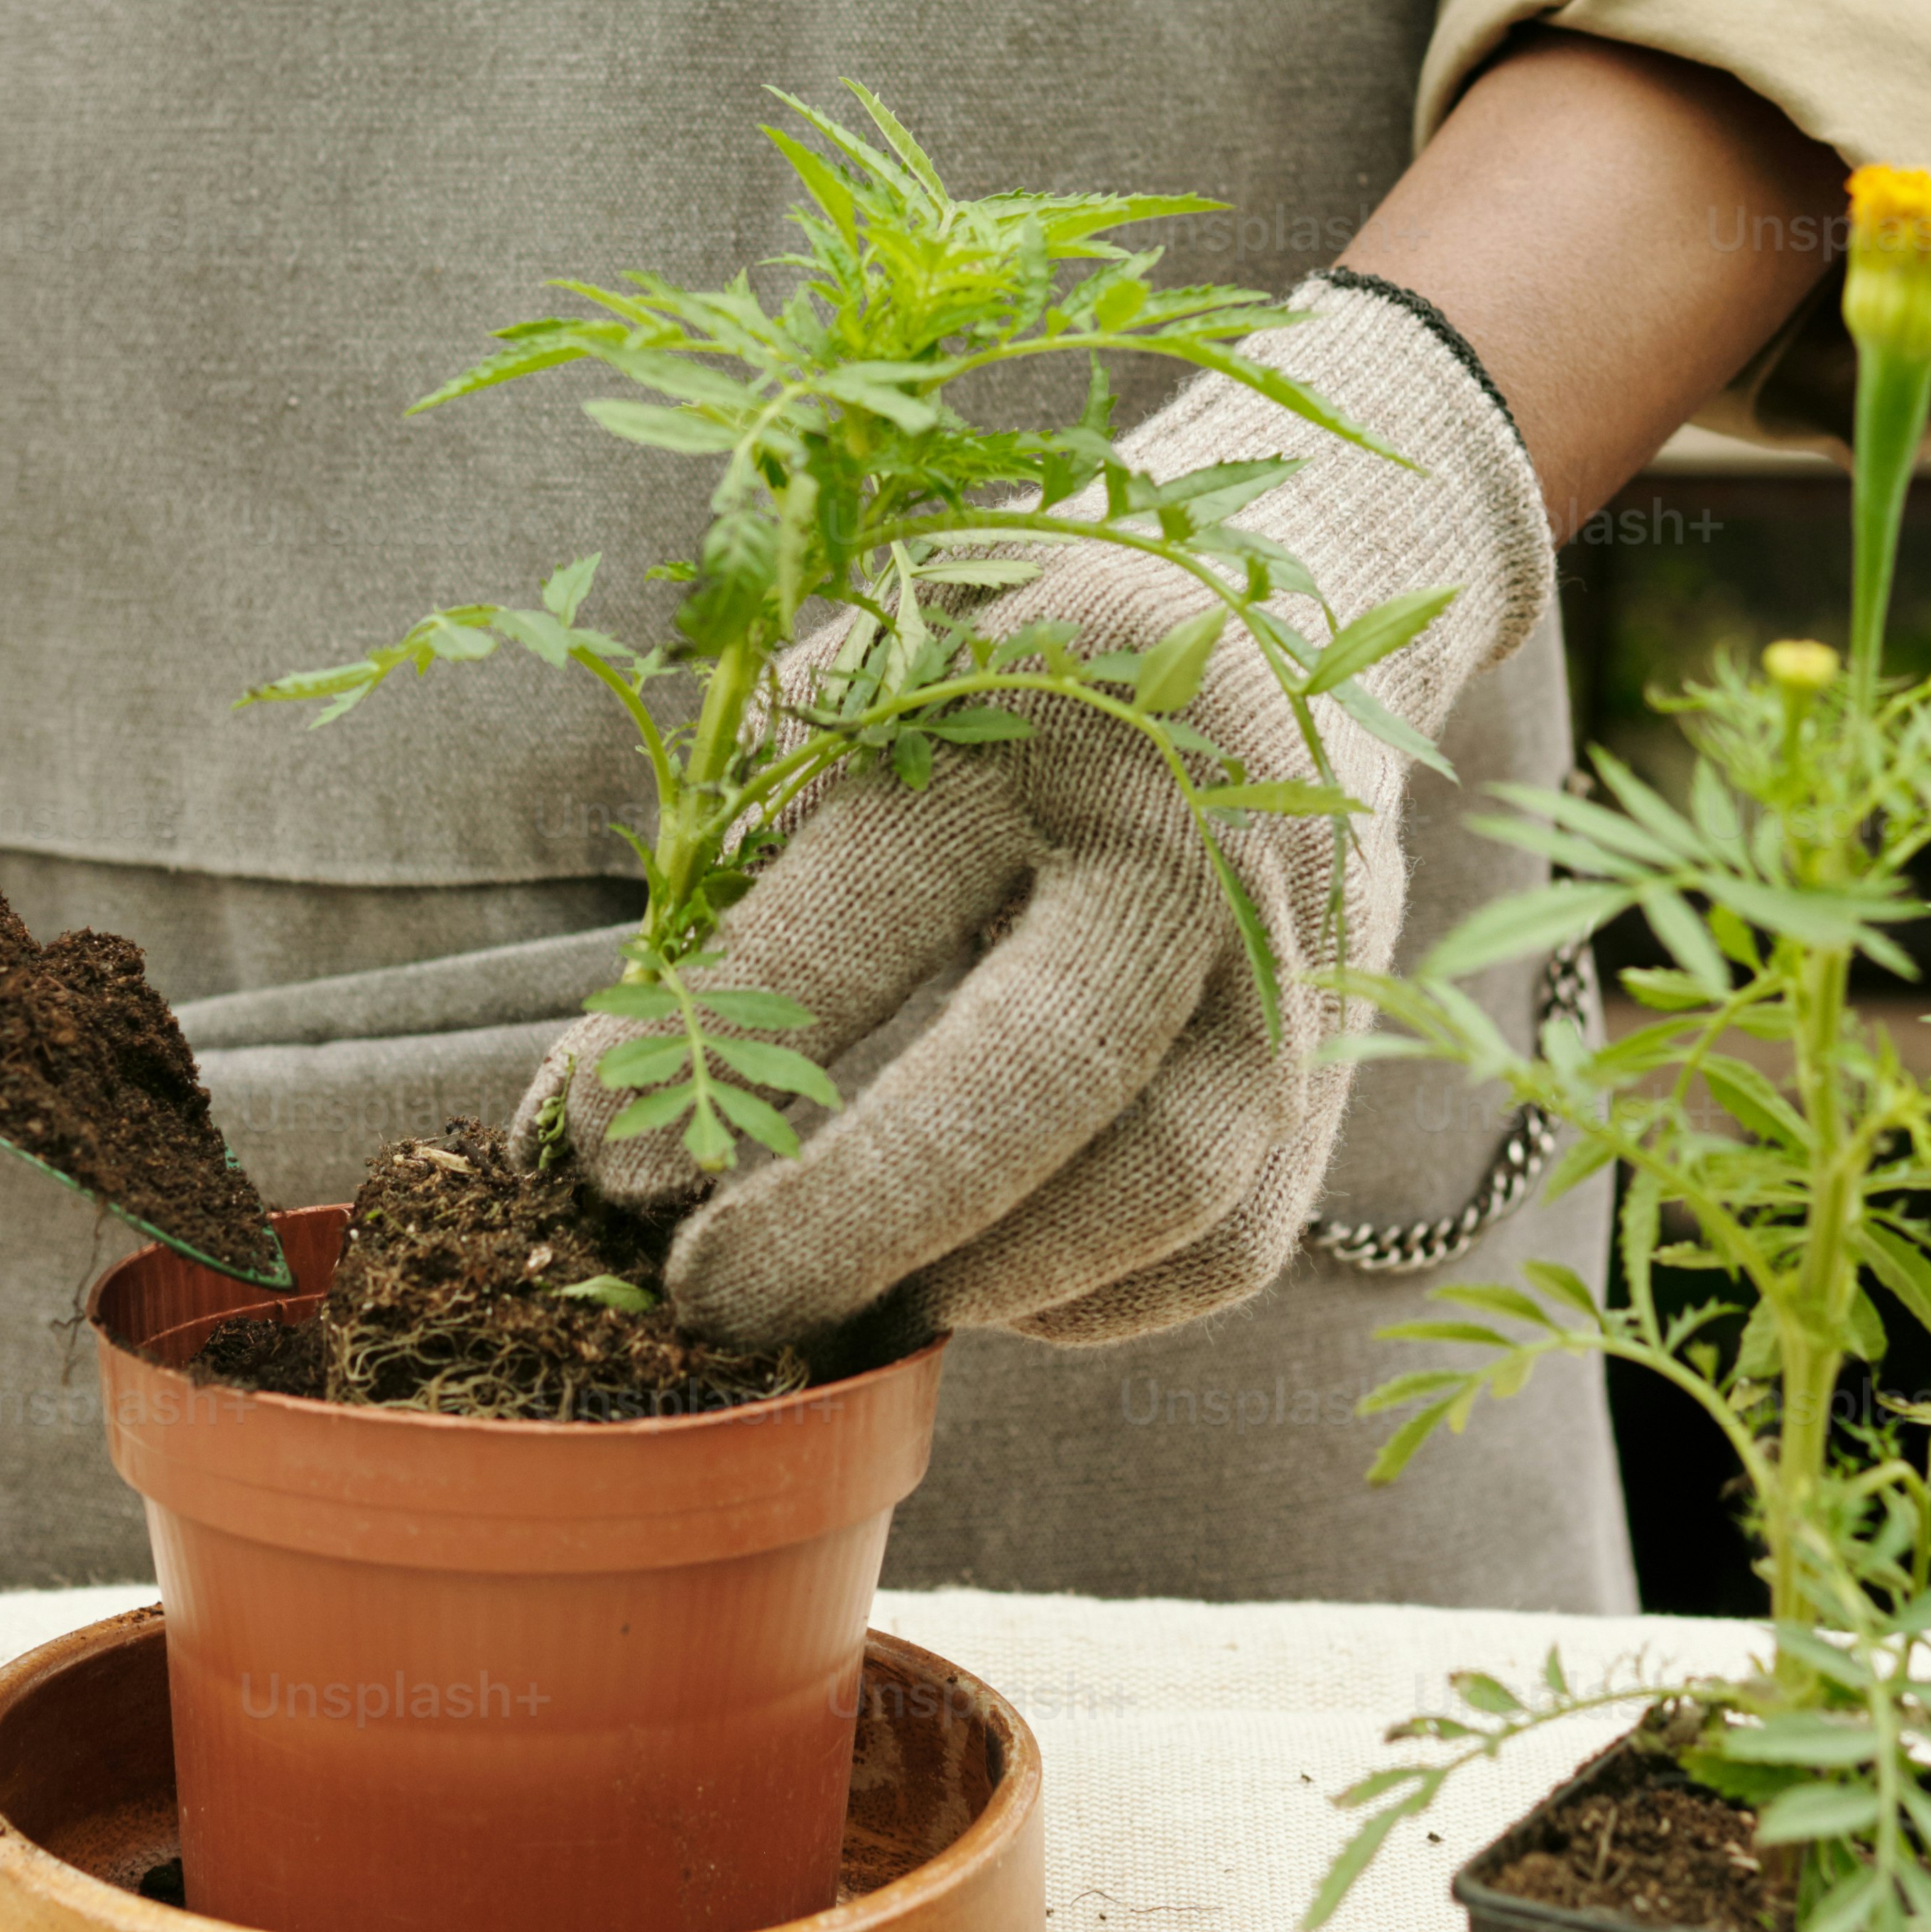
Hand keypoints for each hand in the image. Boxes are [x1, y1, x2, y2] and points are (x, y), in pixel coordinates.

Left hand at [519, 276, 1551, 1353]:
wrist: (1286, 621)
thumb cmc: (1013, 663)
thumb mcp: (881, 668)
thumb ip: (754, 837)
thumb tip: (604, 1100)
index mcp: (1050, 698)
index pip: (869, 896)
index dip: (716, 1037)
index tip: (590, 1152)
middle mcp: (1192, 831)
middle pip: (1041, 1064)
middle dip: (856, 1208)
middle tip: (711, 1294)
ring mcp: (1294, 958)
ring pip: (1166, 1183)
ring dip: (984, 1277)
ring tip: (840, 1310)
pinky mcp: (1340, 1057)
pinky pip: (1227, 1242)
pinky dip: (1090, 1301)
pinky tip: (973, 1283)